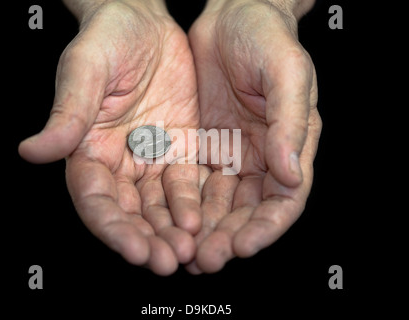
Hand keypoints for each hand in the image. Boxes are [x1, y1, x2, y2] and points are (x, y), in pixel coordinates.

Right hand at [19, 0, 200, 274]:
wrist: (144, 22)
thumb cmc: (108, 39)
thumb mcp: (85, 70)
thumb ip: (68, 114)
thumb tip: (33, 150)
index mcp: (89, 149)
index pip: (96, 200)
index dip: (113, 228)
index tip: (134, 249)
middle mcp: (119, 162)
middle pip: (129, 212)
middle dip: (147, 239)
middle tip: (167, 261)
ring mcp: (150, 158)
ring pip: (159, 206)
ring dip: (172, 231)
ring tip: (189, 250)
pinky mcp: (178, 150)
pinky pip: (186, 185)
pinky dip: (193, 206)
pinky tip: (203, 221)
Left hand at [187, 0, 321, 272]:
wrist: (232, 13)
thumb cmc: (267, 36)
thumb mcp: (287, 71)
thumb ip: (291, 123)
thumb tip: (291, 174)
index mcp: (290, 143)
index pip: (284, 200)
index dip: (266, 228)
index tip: (243, 246)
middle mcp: (262, 155)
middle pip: (248, 211)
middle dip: (229, 237)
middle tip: (207, 259)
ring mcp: (232, 152)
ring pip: (220, 204)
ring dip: (206, 229)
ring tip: (186, 251)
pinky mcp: (205, 145)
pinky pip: (195, 183)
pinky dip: (186, 205)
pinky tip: (174, 221)